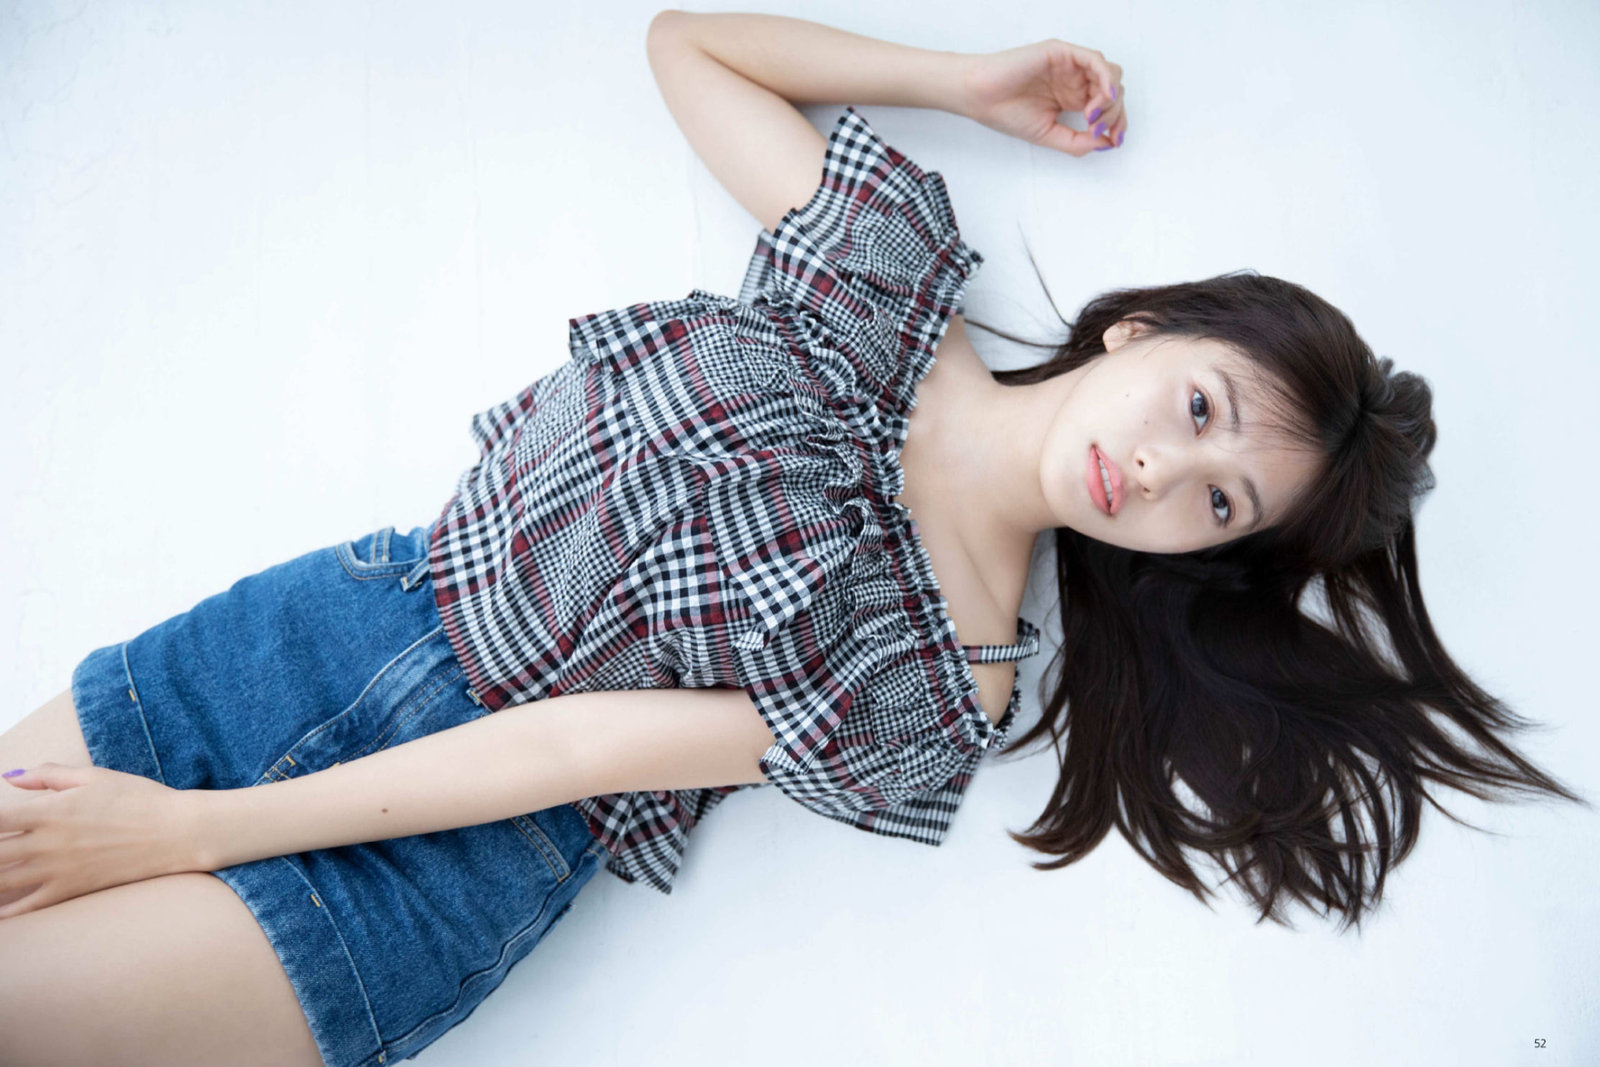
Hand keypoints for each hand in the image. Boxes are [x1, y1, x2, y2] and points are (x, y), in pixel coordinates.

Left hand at [0, 763, 208, 918]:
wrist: (177, 831)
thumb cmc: (139, 798)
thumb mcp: (94, 776)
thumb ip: (49, 775)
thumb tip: (10, 777)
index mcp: (48, 810)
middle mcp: (46, 842)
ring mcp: (57, 869)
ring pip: (1, 881)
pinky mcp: (71, 889)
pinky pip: (27, 907)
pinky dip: (5, 912)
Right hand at [959, 39, 1126, 157]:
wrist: (980, 97)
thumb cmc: (1006, 113)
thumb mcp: (1049, 136)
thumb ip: (1077, 142)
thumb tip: (1108, 143)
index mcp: (1073, 98)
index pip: (1108, 107)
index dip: (1117, 123)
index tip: (1114, 141)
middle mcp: (1075, 80)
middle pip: (1114, 91)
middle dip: (1114, 113)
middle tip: (1097, 129)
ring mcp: (1070, 65)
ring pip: (1109, 74)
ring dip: (1110, 97)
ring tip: (1093, 116)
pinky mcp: (1062, 52)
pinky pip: (1095, 60)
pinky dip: (1104, 77)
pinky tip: (1102, 96)